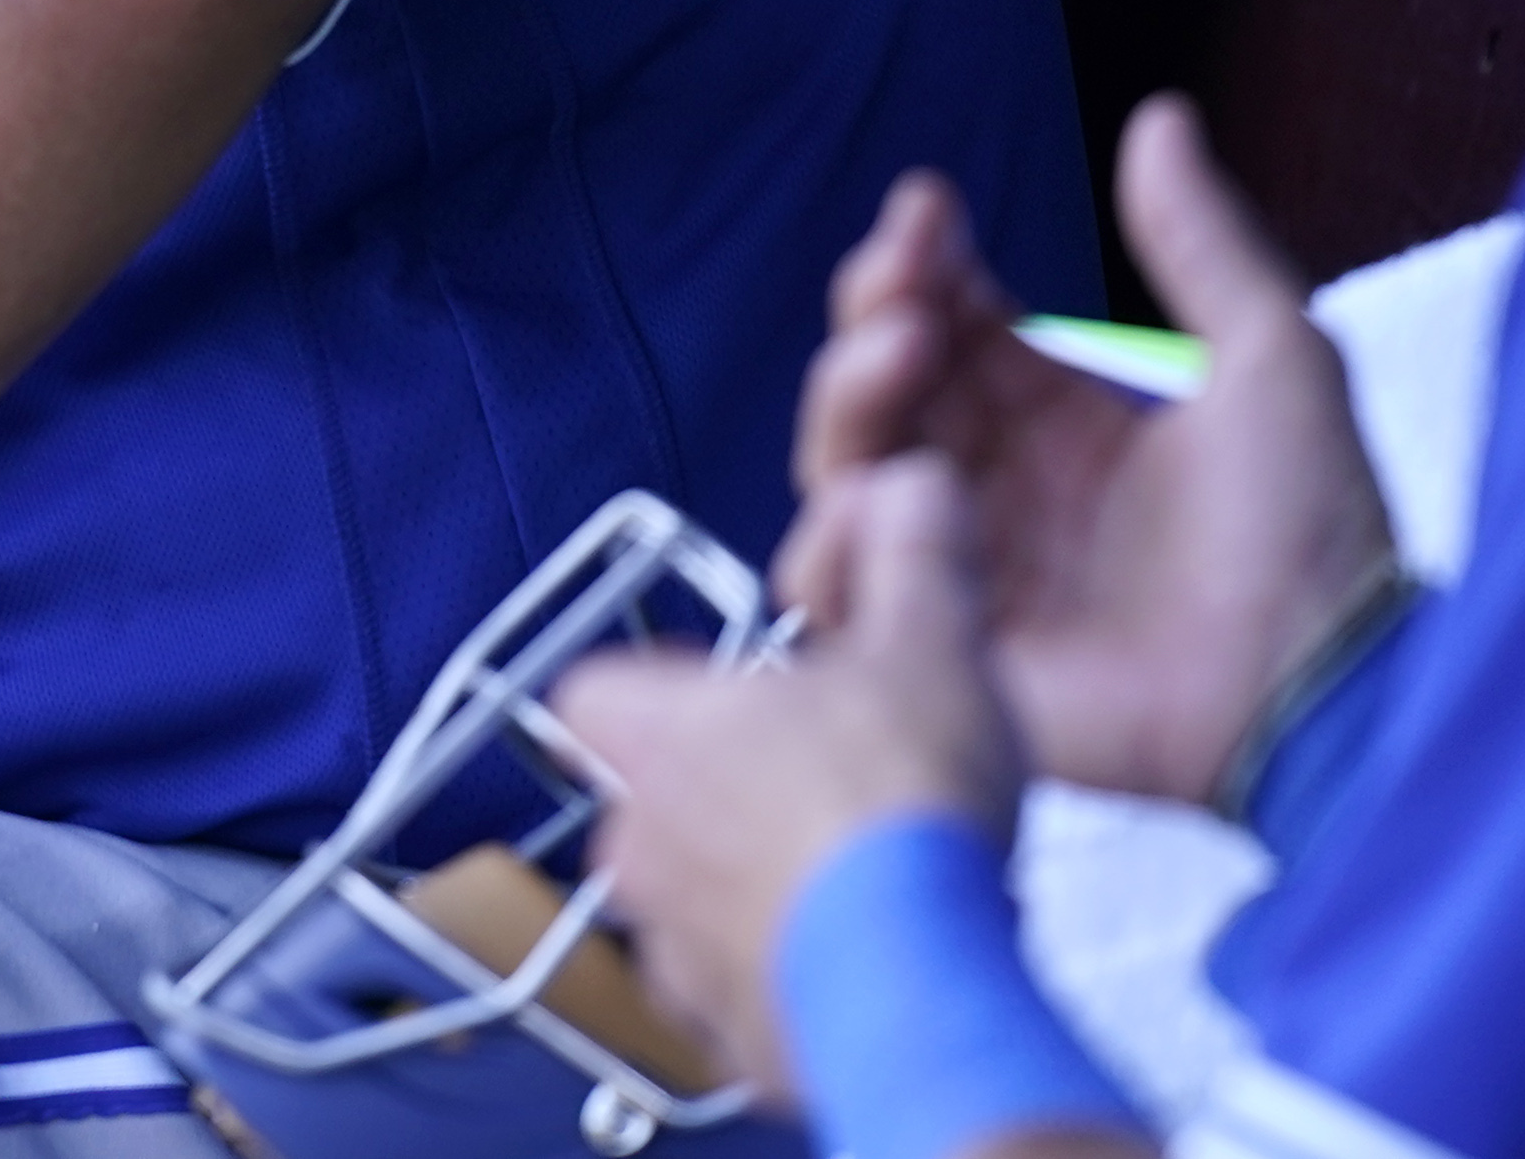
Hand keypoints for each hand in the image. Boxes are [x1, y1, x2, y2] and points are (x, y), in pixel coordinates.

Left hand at [553, 454, 1027, 1106]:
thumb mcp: (928, 650)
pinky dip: (787, 984)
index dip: (660, 693)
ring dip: (756, 897)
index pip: (596, 692)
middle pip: (649, 801)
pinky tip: (868, 969)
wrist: (921, 985)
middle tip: (826, 797)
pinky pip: (737, 999)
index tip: (735, 699)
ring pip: (689, 907)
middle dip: (725, 800)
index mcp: (649, 734)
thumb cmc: (898, 808)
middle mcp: (632, 840)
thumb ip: (910, 561)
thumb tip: (910, 487)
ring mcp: (666, 948)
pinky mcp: (721, 1037)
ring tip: (860, 891)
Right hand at [787, 97, 1393, 800]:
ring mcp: (962, 562)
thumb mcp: (1273, 356)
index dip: (922, 260)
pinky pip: (842, 583)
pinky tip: (897, 484)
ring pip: (843, 465)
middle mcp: (996, 485)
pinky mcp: (941, 641)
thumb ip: (1201, 241)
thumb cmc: (1310, 530)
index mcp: (1059, 422)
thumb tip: (1159, 114)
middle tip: (906, 290)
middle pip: (877, 383)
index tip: (927, 208)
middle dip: (873, 316)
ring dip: (848, 397)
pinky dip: (841, 529)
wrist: (1318, 683)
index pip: (950, 322)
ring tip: (903, 355)